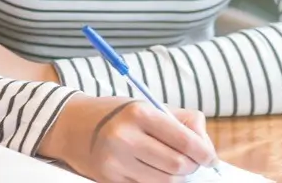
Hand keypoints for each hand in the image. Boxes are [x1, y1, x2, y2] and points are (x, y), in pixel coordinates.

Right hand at [38, 95, 217, 182]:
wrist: (71, 125)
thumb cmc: (117, 114)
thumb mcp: (146, 106)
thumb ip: (181, 121)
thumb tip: (206, 149)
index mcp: (139, 113)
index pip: (186, 142)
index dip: (205, 153)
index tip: (209, 158)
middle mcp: (126, 137)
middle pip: (178, 165)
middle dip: (191, 166)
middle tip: (191, 162)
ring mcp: (116, 161)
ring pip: (165, 182)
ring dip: (175, 176)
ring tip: (169, 164)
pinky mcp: (109, 179)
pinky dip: (155, 181)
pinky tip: (150, 169)